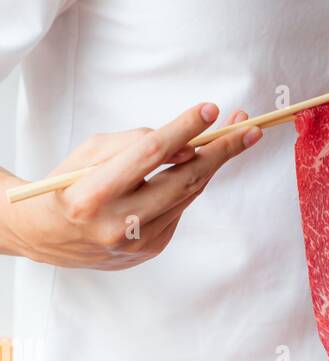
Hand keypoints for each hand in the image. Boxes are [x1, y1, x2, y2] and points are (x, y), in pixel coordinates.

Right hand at [1, 104, 260, 269]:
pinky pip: (180, 210)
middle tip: (248, 127)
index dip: (184, 129)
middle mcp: (118, 224)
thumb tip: (188, 144)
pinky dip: (187, 187)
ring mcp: (138, 243)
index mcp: (93, 194)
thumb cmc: (69, 183)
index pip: (149, 154)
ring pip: (187, 195)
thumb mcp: (89, 152)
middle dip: (220, 151)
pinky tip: (189, 170)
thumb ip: (136, 144)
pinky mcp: (152, 250)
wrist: (49, 235)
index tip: (211, 110)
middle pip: (183, 180)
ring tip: (233, 137)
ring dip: (212, 164)